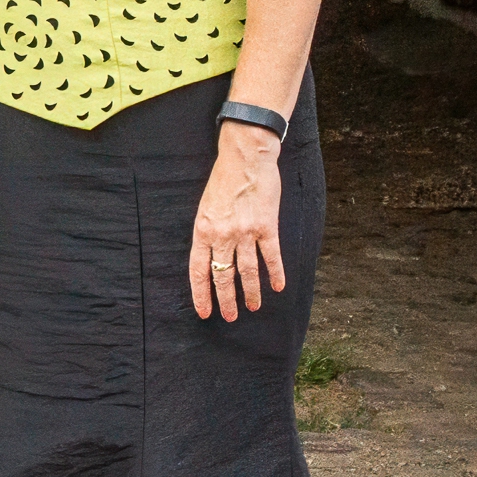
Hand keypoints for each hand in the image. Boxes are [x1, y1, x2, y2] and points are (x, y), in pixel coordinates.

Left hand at [190, 124, 285, 322]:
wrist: (245, 159)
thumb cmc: (223, 181)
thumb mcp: (205, 207)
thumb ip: (208, 232)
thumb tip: (210, 257)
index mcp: (202, 231)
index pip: (199, 271)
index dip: (201, 294)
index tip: (205, 312)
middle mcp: (222, 235)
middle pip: (223, 275)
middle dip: (226, 299)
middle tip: (229, 317)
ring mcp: (245, 232)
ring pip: (247, 271)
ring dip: (251, 292)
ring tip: (253, 307)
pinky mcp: (267, 226)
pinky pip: (271, 256)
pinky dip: (275, 273)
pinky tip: (278, 287)